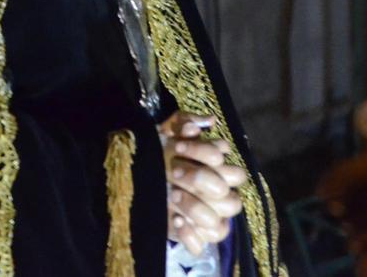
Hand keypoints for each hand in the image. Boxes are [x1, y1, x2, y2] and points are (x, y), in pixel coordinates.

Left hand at [159, 112, 245, 255]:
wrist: (131, 173)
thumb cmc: (156, 150)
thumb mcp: (167, 130)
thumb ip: (186, 121)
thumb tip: (208, 121)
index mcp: (220, 175)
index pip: (235, 174)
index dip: (209, 161)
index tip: (179, 150)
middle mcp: (217, 200)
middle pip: (230, 201)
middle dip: (201, 183)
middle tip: (173, 174)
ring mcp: (204, 220)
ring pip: (218, 226)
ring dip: (195, 208)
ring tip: (171, 195)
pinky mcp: (189, 235)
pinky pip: (200, 245)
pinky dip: (190, 236)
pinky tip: (176, 220)